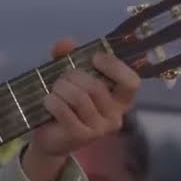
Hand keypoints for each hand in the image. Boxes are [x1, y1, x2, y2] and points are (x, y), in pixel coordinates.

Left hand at [25, 37, 140, 173]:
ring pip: (79, 97)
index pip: (131, 82)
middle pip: (96, 86)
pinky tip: (48, 103)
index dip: (114, 67)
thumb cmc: (65, 105)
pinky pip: (63, 109)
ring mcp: (99, 128)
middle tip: (61, 81)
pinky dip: (51, 101)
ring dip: (60, 89)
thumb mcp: (68, 78)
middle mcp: (115, 116)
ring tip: (53, 92)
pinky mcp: (81, 136)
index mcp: (120, 100)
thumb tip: (66, 41)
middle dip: (72, 77)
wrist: (50, 138)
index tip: (95, 58)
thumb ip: (68, 57)